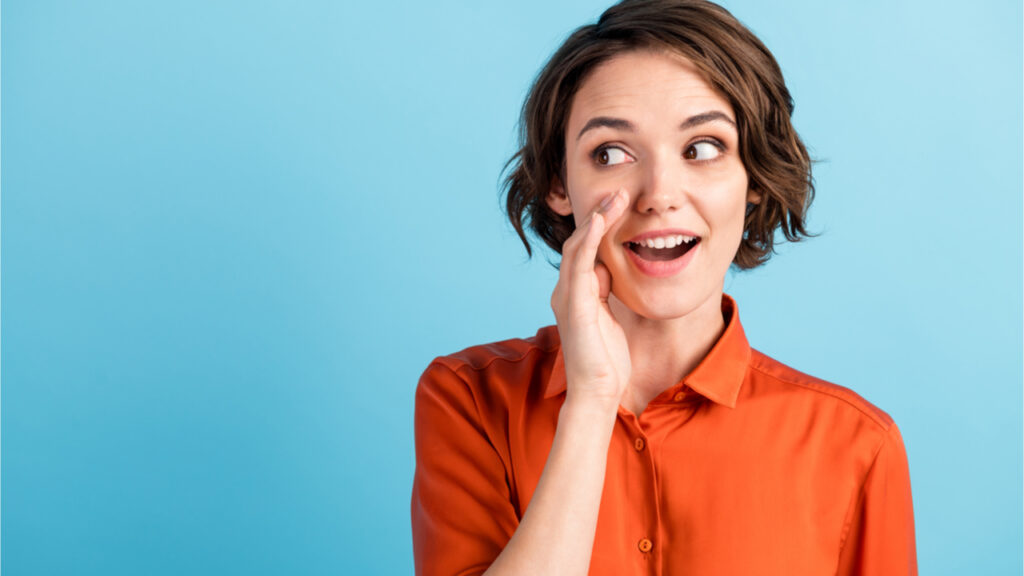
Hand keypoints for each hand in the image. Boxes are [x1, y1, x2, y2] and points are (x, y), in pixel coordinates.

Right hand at [550, 188, 631, 408]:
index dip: (600, 225)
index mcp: (575, 293)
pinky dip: (588, 239)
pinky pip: (579, 264)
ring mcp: (567, 296)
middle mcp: (565, 290)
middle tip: (619, 190)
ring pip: (577, 246)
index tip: (620, 203)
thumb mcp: (610, 317)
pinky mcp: (573, 304)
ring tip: (616, 196)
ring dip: (597, 219)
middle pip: (579, 241)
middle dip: (599, 214)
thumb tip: (610, 268)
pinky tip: (600, 220)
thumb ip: (606, 291)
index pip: (585, 249)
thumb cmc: (606, 360)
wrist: (597, 392)